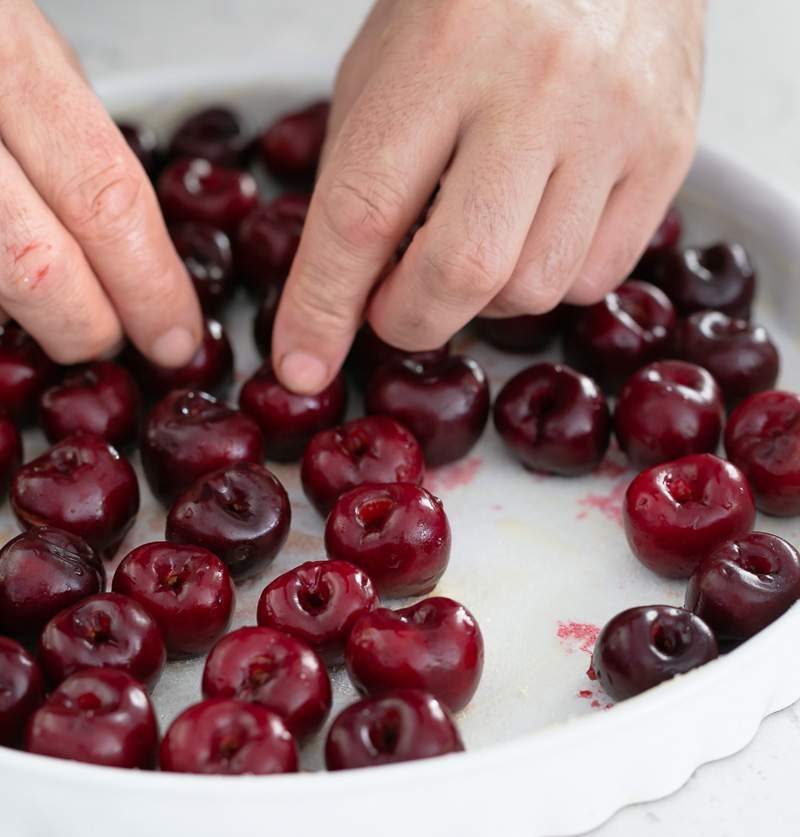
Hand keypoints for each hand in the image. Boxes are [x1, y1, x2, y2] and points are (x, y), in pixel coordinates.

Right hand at [0, 0, 201, 365]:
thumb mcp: (18, 36)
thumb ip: (68, 131)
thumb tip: (131, 241)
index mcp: (2, 53)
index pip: (103, 195)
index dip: (149, 283)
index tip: (174, 332)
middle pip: (35, 265)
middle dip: (86, 326)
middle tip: (110, 334)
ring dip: (27, 320)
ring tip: (55, 310)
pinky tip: (3, 288)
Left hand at [273, 0, 704, 392]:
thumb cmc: (476, 8)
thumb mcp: (388, 68)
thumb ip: (363, 179)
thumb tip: (346, 300)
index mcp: (440, 52)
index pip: (363, 212)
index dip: (323, 306)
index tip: (302, 364)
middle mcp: (535, 87)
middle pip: (461, 271)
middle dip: (409, 320)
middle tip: (393, 309)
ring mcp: (612, 121)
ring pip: (533, 288)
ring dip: (483, 301)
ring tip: (473, 250)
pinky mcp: (667, 151)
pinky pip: (596, 277)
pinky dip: (550, 281)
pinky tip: (535, 234)